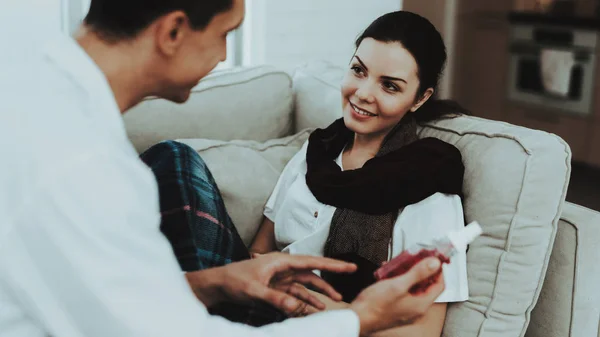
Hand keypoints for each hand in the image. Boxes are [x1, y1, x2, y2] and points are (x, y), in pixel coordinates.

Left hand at [186, 252, 355, 315]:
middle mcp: (284, 268)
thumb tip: (296, 307)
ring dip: (318, 295)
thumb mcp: (254, 290)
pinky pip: (295, 295)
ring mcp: (280, 278)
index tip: (349, 266)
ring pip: (305, 286)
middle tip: (346, 287)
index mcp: (281, 261)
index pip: (312, 262)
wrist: (218, 284)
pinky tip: (313, 310)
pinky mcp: (276, 288)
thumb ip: (276, 299)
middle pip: (312, 274)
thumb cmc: (233, 280)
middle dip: (329, 281)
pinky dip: (304, 302)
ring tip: (332, 304)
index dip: (332, 265)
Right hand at [350, 257, 444, 335]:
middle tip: (416, 257)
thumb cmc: (374, 306)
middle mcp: (416, 309)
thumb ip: (418, 273)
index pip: (439, 285)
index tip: (433, 259)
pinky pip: (403, 291)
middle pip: (426, 285)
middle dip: (420, 269)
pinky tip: (389, 273)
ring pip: (413, 287)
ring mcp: (406, 309)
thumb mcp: (398, 284)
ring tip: (399, 264)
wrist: (357, 318)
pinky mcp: (396, 307)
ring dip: (408, 273)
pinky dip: (399, 280)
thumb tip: (435, 264)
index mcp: (421, 305)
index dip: (438, 270)